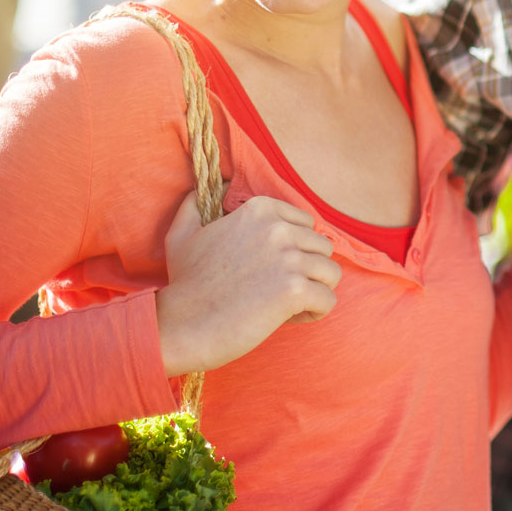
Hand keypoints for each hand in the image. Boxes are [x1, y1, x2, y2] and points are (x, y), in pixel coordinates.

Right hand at [155, 196, 341, 375]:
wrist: (180, 325)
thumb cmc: (183, 284)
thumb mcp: (182, 234)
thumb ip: (195, 205)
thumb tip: (215, 185)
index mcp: (259, 210)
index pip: (307, 224)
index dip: (294, 250)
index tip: (271, 269)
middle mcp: (278, 228)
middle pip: (322, 248)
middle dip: (306, 271)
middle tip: (277, 290)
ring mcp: (288, 258)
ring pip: (330, 273)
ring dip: (314, 291)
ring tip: (286, 305)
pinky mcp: (294, 289)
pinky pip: (327, 301)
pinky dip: (313, 313)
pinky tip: (287, 318)